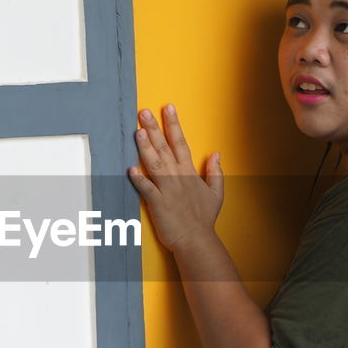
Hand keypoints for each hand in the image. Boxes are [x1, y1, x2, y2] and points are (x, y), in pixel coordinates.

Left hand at [127, 104, 224, 252]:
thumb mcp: (216, 193)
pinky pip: (146, 188)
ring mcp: (167, 189)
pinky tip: (130, 169)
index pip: (181, 142)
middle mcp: (177, 177)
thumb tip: (217, 154)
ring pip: (155, 163)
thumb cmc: (204, 218)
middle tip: (144, 112)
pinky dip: (139, 179)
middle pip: (164, 147)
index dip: (174, 124)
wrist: (196, 240)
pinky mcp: (158, 203)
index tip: (168, 108)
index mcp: (189, 172)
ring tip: (138, 131)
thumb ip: (215, 172)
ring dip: (146, 147)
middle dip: (154, 128)